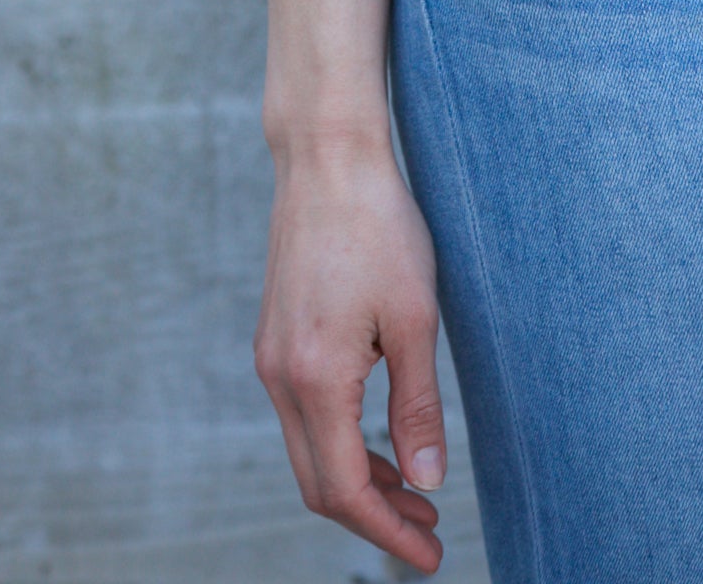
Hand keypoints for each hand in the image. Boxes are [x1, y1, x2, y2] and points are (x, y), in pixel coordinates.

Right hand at [254, 135, 447, 571]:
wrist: (327, 158)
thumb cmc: (378, 225)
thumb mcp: (414, 317)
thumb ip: (417, 404)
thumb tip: (427, 479)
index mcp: (315, 378)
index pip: (344, 490)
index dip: (387, 533)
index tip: (431, 556)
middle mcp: (280, 377)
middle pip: (319, 482)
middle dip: (373, 517)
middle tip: (429, 533)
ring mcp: (272, 358)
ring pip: (309, 450)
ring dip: (359, 480)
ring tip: (415, 493)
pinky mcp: (276, 338)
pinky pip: (303, 416)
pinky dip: (341, 442)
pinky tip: (380, 438)